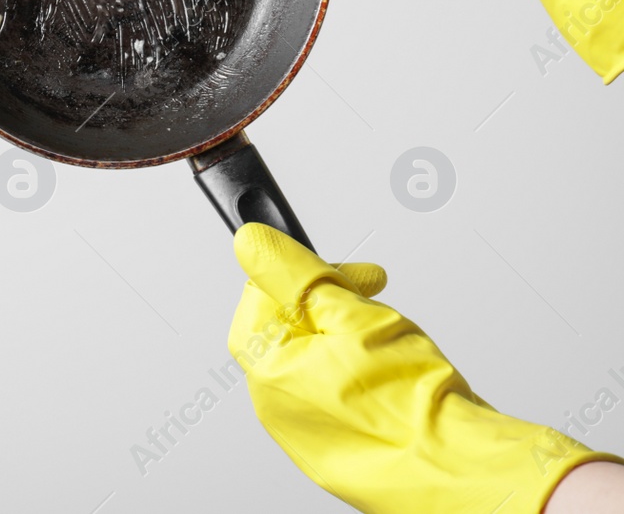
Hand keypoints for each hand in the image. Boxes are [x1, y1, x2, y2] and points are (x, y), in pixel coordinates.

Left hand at [230, 222, 620, 513]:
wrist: (464, 474)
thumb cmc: (413, 408)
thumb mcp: (351, 315)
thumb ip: (295, 275)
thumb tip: (252, 242)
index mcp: (268, 375)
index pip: (258, 300)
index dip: (300, 274)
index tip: (340, 271)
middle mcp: (279, 410)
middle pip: (289, 329)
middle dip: (330, 303)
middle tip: (370, 296)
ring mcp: (310, 433)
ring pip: (319, 359)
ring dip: (352, 335)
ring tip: (393, 340)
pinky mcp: (342, 446)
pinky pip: (341, 392)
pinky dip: (365, 371)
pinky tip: (398, 371)